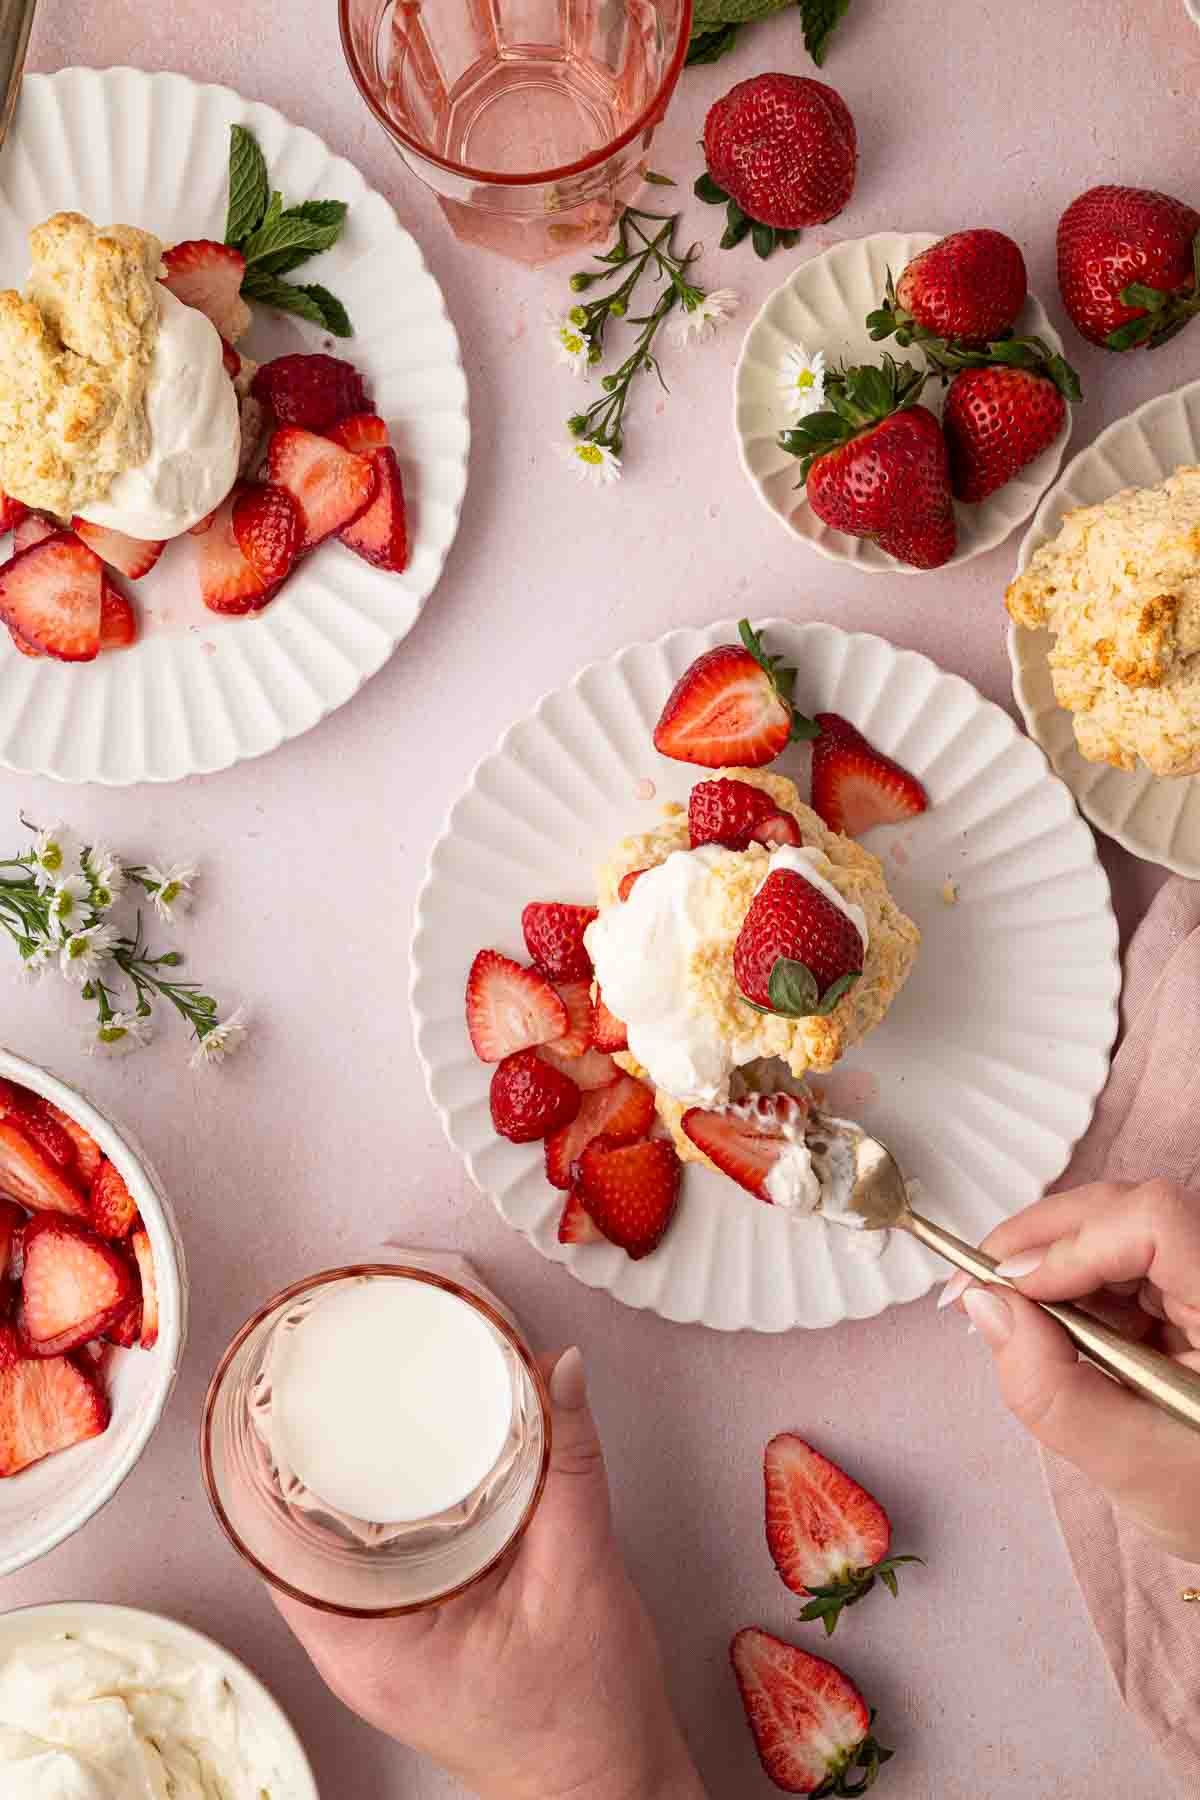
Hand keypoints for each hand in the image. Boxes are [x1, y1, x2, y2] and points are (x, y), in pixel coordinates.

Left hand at [273, 1347, 706, 1799]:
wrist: (611, 1786)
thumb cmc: (584, 1716)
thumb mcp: (581, 1573)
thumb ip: (569, 1465)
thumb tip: (555, 1368)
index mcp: (367, 1641)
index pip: (278, 1537)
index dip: (271, 1460)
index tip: (282, 1389)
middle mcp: (354, 1645)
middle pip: (297, 1528)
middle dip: (306, 1448)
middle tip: (321, 1367)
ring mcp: (377, 1643)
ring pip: (332, 1538)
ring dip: (341, 1473)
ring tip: (349, 1396)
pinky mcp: (410, 1632)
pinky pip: (371, 1554)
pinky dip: (378, 1503)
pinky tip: (399, 1460)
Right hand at [945, 1179, 1199, 1561]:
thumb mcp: (1130, 1463)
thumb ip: (1051, 1389)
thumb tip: (986, 1305)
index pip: (1158, 1223)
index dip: (1077, 1242)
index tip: (1018, 1287)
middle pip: (1125, 1208)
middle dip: (1041, 1240)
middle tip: (981, 1282)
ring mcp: (1199, 1275)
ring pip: (1111, 1223)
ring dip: (1047, 1259)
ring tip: (1009, 1308)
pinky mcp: (1179, 1283)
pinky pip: (1112, 1253)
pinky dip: (1065, 1279)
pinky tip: (1045, 1318)